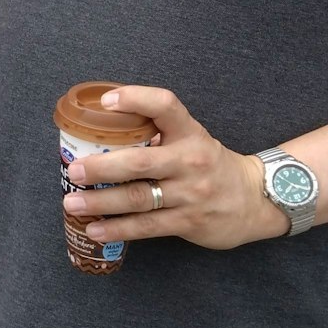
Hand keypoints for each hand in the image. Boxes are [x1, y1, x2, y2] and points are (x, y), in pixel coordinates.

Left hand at [61, 86, 288, 249]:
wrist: (255, 200)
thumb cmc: (209, 163)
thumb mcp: (192, 138)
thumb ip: (157, 133)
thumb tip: (102, 133)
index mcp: (189, 132)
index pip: (165, 106)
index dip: (136, 98)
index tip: (106, 101)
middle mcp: (190, 160)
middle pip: (139, 162)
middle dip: (102, 167)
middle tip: (74, 169)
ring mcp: (190, 193)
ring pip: (138, 198)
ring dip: (101, 202)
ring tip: (72, 201)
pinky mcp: (188, 222)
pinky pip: (147, 226)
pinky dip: (118, 228)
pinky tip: (95, 228)